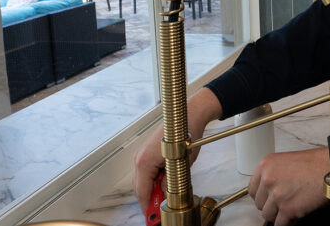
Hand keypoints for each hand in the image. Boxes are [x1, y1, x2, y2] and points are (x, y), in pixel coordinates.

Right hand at [133, 88, 222, 207]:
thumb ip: (169, 183)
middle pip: (140, 187)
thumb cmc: (186, 135)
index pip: (141, 192)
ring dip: (151, 190)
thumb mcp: (181, 166)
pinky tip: (164, 185)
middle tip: (157, 213)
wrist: (190, 115)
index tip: (151, 219)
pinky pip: (147, 171)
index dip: (147, 207)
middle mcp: (140, 157)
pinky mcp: (148, 151)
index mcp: (144, 161)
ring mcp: (143, 153)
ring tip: (163, 199)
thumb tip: (163, 196)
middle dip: (149, 201)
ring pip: (143, 179)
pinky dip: (153, 180)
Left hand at [248, 147, 329, 225]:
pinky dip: (287, 223)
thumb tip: (270, 190)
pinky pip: (280, 224)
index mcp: (266, 165)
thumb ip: (276, 174)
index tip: (267, 199)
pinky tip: (295, 216)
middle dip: (271, 206)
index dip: (262, 196)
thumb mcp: (289, 161)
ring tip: (291, 210)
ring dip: (279, 215)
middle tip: (283, 204)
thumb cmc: (317, 164)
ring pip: (268, 215)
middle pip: (259, 203)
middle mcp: (268, 179)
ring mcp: (276, 195)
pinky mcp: (287, 209)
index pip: (252, 188)